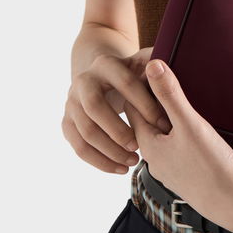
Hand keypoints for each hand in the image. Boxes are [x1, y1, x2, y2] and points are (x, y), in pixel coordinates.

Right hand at [62, 46, 171, 173]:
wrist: (101, 78)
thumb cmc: (132, 74)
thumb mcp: (143, 64)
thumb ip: (156, 67)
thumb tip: (166, 71)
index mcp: (106, 64)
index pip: (125, 83)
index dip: (145, 104)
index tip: (163, 124)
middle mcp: (84, 81)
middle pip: (95, 107)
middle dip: (118, 130)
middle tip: (139, 146)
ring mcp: (71, 103)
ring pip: (86, 131)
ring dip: (110, 151)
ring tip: (133, 161)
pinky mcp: (67, 123)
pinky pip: (79, 148)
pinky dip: (100, 162)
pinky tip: (120, 169)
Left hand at [124, 59, 232, 232]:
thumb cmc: (209, 165)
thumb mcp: (190, 124)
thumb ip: (170, 95)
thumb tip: (151, 64)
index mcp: (148, 145)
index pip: (132, 106)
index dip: (141, 85)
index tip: (154, 65)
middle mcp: (153, 158)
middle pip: (146, 119)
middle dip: (155, 98)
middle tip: (169, 74)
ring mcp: (169, 167)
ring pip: (162, 132)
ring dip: (169, 114)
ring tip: (183, 95)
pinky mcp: (184, 172)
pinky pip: (174, 144)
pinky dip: (179, 129)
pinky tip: (194, 123)